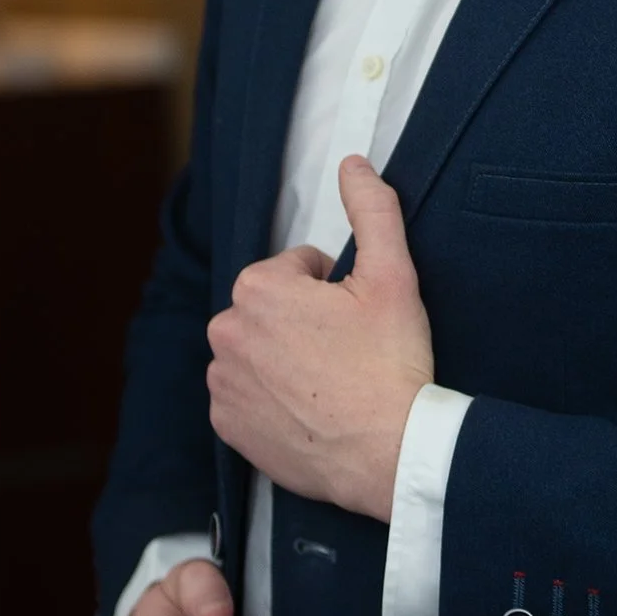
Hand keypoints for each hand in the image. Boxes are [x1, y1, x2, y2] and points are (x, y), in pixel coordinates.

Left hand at [206, 154, 434, 520]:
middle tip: (349, 351)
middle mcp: (226, 332)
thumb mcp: (393, 274)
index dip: (336, 290)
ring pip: (260, 350)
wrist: (388, 451)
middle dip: (307, 321)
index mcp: (258, 288)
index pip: (300, 269)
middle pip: (275, 309)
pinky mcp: (228, 426)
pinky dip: (274, 399)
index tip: (358, 320)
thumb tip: (353, 163)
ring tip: (332, 382)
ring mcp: (223, 384)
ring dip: (288, 357)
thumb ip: (372, 208)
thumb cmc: (390, 363)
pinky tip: (311, 409)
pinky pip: (248, 395)